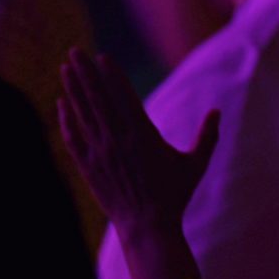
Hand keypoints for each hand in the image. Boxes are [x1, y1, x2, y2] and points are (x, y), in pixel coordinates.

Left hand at [56, 49, 218, 237]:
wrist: (148, 226)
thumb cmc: (175, 194)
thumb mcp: (196, 164)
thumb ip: (207, 136)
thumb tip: (217, 112)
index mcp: (144, 135)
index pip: (123, 97)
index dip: (112, 75)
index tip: (102, 56)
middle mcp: (118, 140)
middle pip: (98, 99)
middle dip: (85, 73)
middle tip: (74, 52)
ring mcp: (100, 152)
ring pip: (83, 114)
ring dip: (73, 89)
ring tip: (65, 68)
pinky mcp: (88, 166)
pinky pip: (73, 137)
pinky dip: (66, 119)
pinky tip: (62, 103)